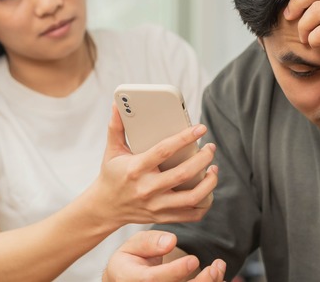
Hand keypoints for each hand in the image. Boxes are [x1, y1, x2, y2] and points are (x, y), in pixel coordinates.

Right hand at [95, 106, 218, 225]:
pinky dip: (205, 202)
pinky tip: (208, 188)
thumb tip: (118, 103)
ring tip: (214, 168)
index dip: (185, 138)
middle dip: (203, 158)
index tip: (201, 128)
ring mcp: (156, 206)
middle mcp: (147, 189)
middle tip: (211, 147)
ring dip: (209, 182)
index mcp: (135, 169)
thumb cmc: (112, 175)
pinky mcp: (163, 217)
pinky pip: (192, 214)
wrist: (105, 208)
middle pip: (183, 174)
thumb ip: (116, 126)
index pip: (164, 150)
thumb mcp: (112, 150)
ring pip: (192, 197)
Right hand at [103, 230, 225, 281]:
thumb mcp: (132, 245)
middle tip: (213, 268)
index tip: (193, 259)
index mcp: (131, 279)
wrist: (127, 279)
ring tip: (218, 267)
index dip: (175, 271)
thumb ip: (149, 242)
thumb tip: (171, 241)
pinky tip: (218, 275)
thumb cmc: (131, 260)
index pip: (153, 280)